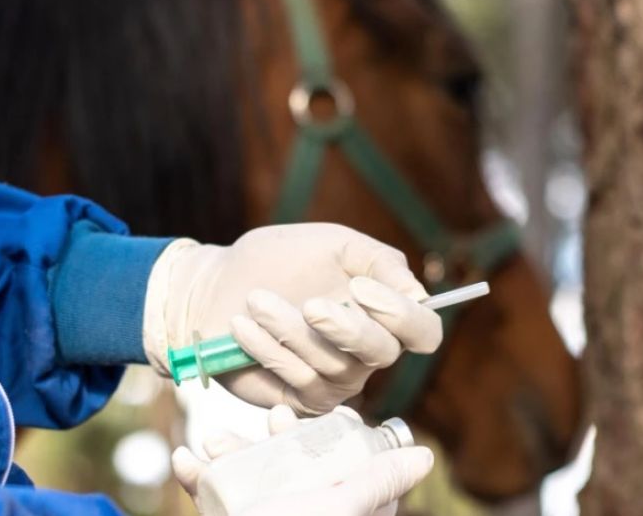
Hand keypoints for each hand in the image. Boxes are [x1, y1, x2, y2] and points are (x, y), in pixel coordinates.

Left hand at [142, 223, 441, 414]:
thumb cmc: (280, 259)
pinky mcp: (299, 399)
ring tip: (256, 300)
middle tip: (310, 304)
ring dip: (291, 330)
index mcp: (385, 315)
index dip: (402, 315)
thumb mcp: (334, 244)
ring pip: (333, 366)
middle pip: (382, 354)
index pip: (423, 331)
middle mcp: (368, 354)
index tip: (360, 287)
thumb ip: (380, 261)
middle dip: (347, 329)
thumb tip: (417, 293)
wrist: (219, 285)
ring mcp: (336, 381)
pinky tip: (243, 326)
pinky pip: (296, 380)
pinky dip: (268, 349)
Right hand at [172, 406, 434, 515]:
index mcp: (337, 515)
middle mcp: (301, 515)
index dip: (343, 440)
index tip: (335, 415)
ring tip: (216, 441)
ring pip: (249, 478)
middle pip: (295, 468)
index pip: (351, 474)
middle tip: (275, 419)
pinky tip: (184, 460)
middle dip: (277, 438)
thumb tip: (425, 455)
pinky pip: (211, 498)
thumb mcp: (339, 508)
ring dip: (228, 452)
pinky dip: (195, 478)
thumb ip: (377, 482)